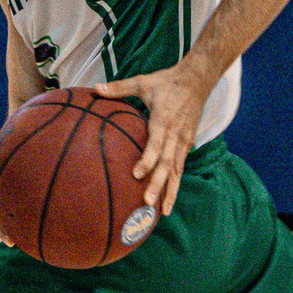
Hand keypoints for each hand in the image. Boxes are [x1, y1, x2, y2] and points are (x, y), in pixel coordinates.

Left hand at [93, 64, 214, 216]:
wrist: (198, 80)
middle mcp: (176, 134)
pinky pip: (181, 167)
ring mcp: (184, 141)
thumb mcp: (143, 82)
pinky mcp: (188, 144)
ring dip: (170, 191)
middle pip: (167, 164)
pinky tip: (168, 201)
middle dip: (159, 184)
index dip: (147, 160)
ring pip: (177, 170)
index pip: (156, 144)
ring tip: (162, 212)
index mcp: (164, 120)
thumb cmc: (167, 81)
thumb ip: (119, 88)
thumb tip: (93, 89)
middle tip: (147, 202)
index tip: (136, 175)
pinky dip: (175, 185)